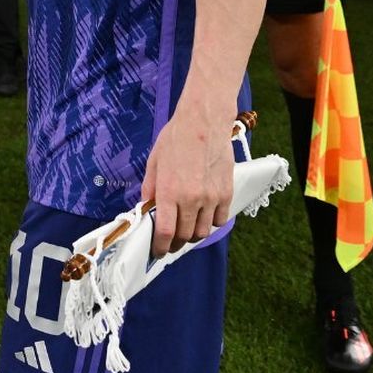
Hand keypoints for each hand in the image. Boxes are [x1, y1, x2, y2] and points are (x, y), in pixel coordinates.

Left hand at [142, 108, 233, 255]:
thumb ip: (150, 188)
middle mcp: (191, 199)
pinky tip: (204, 215)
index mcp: (169, 191)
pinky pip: (220, 220)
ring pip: (203, 232)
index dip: (160, 246)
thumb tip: (146, 209)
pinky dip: (211, 223)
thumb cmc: (176, 138)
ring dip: (193, 235)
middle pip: (185, 236)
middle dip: (175, 242)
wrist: (204, 122)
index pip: (165, 232)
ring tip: (187, 228)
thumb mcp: (154, 161)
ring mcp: (211, 198)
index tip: (158, 251)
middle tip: (171, 240)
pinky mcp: (226, 193)